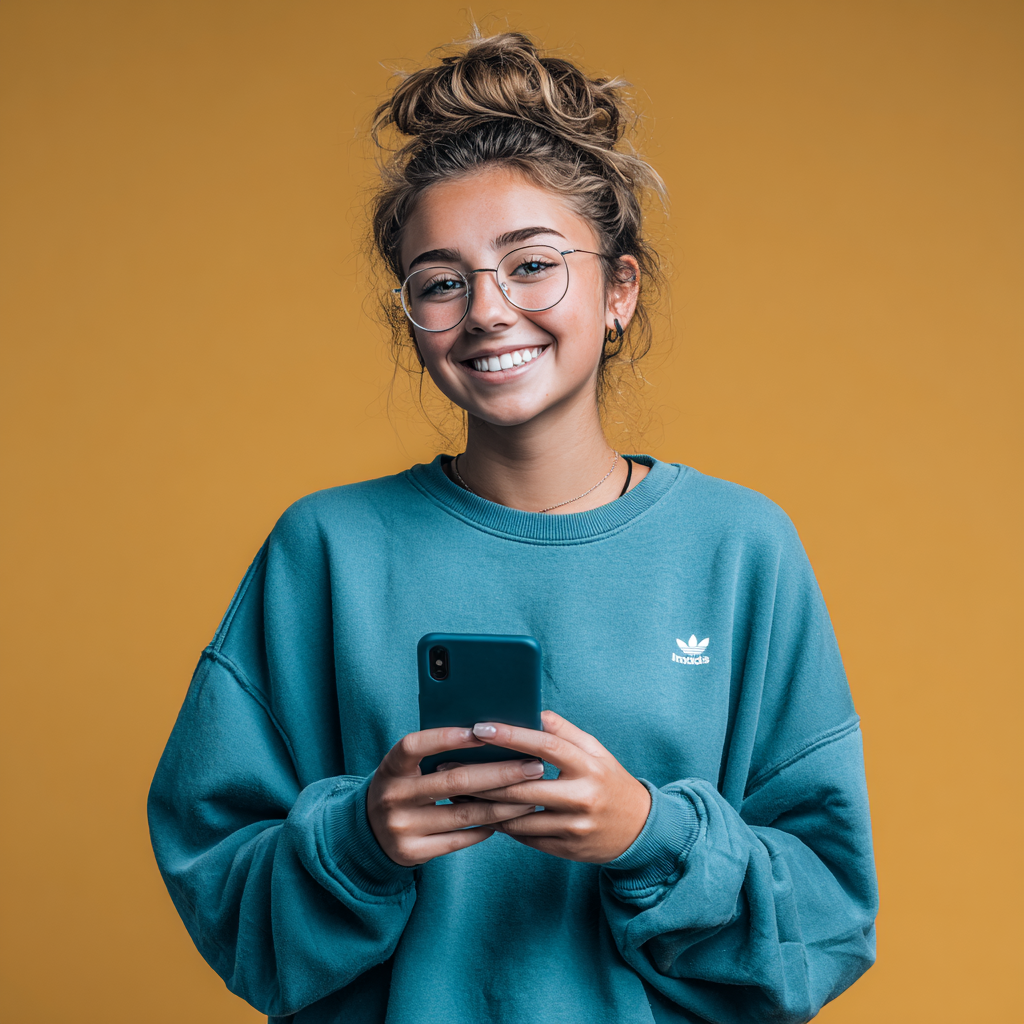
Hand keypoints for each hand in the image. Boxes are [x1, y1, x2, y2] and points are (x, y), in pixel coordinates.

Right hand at [366, 726, 543, 866]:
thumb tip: (489, 733)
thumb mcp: (406, 767)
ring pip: (463, 814)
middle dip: (500, 773)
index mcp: (391, 767)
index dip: (446, 737)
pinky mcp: (411, 852)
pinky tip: (507, 819)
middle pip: (453, 781)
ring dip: (503, 805)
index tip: (483, 731)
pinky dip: (485, 828)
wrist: (368, 832)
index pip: (415, 745)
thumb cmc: (403, 786)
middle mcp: (393, 796)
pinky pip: (458, 840)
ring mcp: (401, 827)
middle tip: (534, 766)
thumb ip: (434, 753)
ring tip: (532, 796)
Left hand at [468, 710, 651, 862]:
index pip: (545, 745)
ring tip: (456, 792)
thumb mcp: (595, 751)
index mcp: (588, 765)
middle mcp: (582, 796)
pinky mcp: (566, 849)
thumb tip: (531, 711)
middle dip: (482, 777)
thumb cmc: (609, 781)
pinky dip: (500, 825)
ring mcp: (574, 826)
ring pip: (518, 816)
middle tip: (451, 766)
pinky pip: (525, 837)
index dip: (511, 736)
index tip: (480, 728)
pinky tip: (479, 814)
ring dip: (483, 805)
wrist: (638, 829)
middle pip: (522, 786)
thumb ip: (563, 731)